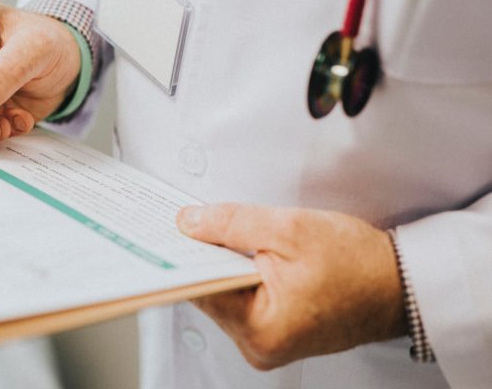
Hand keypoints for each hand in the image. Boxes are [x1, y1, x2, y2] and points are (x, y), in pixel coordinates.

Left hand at [176, 203, 406, 369]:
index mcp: (260, 330)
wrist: (401, 285)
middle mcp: (259, 346)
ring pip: (224, 294)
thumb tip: (188, 222)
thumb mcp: (291, 229)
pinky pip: (241, 298)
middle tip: (188, 222)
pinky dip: (238, 274)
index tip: (166, 230)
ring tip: (218, 233)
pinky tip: (240, 252)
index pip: (199, 288)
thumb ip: (232, 224)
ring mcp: (266, 343)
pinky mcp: (274, 332)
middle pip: (209, 292)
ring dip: (222, 263)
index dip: (183, 255)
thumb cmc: (359, 264)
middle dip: (203, 256)